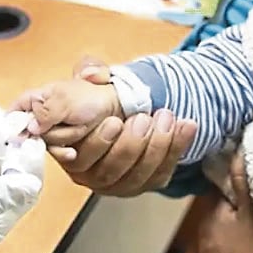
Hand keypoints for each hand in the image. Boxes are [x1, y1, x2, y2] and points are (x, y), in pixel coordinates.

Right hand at [25, 55, 197, 195]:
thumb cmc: (102, 96)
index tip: (114, 122)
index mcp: (68, 148)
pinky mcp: (142, 182)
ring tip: (165, 118)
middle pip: (106, 173)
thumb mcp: (92, 76)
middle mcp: (88, 172)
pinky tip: (185, 126)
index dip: (96, 145)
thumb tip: (92, 74)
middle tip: (142, 118)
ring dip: (155, 147)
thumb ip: (87, 71)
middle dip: (129, 145)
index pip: (76, 159)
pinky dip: (176, 149)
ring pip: (135, 177)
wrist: (135, 102)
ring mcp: (116, 181)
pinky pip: (159, 174)